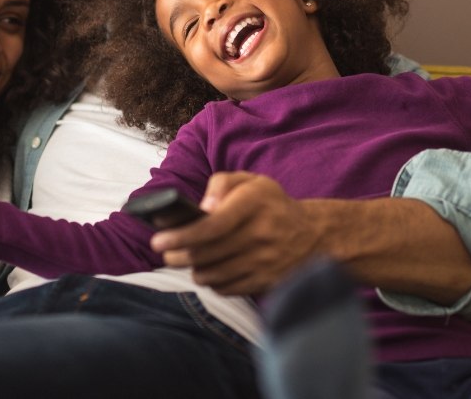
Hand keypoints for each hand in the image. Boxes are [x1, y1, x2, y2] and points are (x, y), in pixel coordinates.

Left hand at [150, 172, 322, 295]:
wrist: (313, 234)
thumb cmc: (271, 204)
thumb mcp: (251, 181)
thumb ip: (221, 184)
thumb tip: (202, 208)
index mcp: (255, 203)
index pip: (212, 225)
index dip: (181, 235)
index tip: (158, 241)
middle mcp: (262, 234)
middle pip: (207, 253)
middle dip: (178, 256)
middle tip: (166, 253)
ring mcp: (265, 261)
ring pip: (213, 275)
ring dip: (193, 270)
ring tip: (187, 261)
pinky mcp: (266, 281)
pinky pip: (227, 289)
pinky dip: (213, 282)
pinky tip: (211, 271)